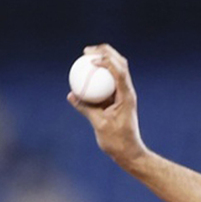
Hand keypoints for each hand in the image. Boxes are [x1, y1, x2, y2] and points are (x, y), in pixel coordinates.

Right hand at [67, 44, 147, 169]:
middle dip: (106, 53)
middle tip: (87, 50)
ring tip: (86, 54)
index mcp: (126, 96)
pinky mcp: (119, 98)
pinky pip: (109, 81)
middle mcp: (127, 92)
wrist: (128, 151)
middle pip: (120, 64)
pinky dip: (100, 74)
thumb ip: (86, 108)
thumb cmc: (116, 141)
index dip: (106, 61)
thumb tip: (71, 94)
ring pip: (117, 70)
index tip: (90, 59)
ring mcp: (124, 94)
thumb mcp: (99, 124)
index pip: (119, 72)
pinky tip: (85, 71)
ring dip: (104, 59)